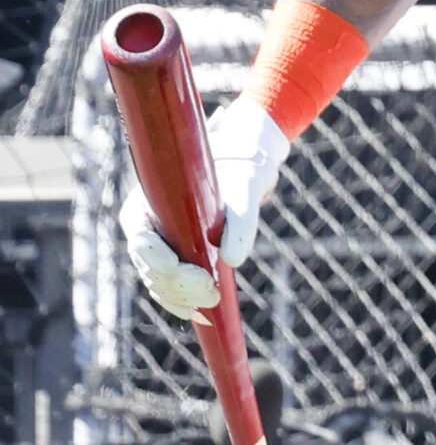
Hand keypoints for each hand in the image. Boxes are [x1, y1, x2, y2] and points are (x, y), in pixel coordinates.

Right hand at [119, 98, 291, 320]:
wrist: (239, 172)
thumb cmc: (236, 175)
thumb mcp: (244, 189)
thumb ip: (240, 222)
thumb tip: (233, 261)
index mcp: (145, 206)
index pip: (142, 243)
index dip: (164, 264)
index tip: (196, 273)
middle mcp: (144, 230)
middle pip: (150, 270)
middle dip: (179, 286)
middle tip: (212, 294)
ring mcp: (156, 248)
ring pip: (159, 284)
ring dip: (182, 299)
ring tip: (212, 303)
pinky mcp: (172, 260)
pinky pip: (170, 288)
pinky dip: (184, 302)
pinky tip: (202, 314)